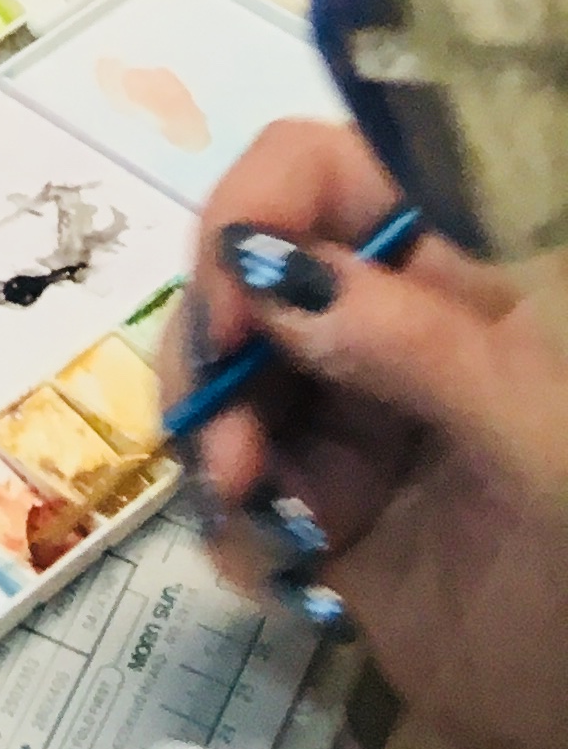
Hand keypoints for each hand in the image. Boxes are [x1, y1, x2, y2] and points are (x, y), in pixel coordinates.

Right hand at [164, 117, 567, 748]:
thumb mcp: (542, 445)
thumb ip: (417, 348)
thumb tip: (267, 271)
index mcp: (468, 280)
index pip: (330, 172)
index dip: (258, 208)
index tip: (229, 305)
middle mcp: (401, 331)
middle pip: (249, 274)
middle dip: (215, 348)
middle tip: (226, 448)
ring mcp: (363, 424)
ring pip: (231, 380)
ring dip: (213, 439)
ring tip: (252, 518)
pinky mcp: (332, 517)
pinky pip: (239, 488)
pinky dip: (233, 524)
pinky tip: (281, 576)